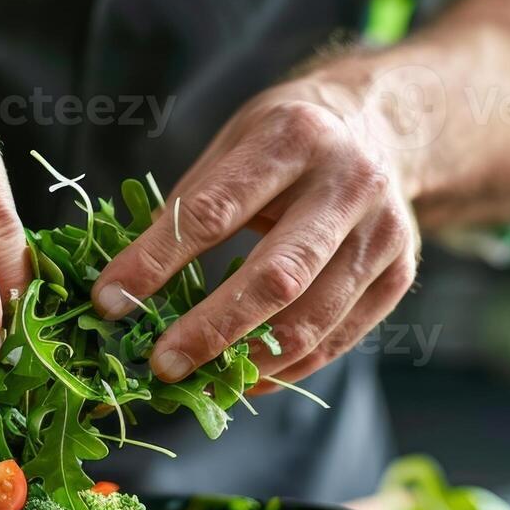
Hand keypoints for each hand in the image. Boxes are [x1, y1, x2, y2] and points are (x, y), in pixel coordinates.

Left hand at [92, 62, 421, 387]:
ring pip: (311, 319)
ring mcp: (384, 233)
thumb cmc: (288, 139)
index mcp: (293, 138)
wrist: (384, 127)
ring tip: (198, 382)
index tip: (109, 300)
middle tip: (161, 364)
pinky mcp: (400, 274)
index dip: (156, 261)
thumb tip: (130, 282)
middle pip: (275, 277)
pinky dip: (286, 368)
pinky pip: (337, 339)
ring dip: (248, 362)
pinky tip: (245, 378)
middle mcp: (348, 183)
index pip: (213, 211)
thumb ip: (190, 205)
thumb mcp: (235, 141)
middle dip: (210, 329)